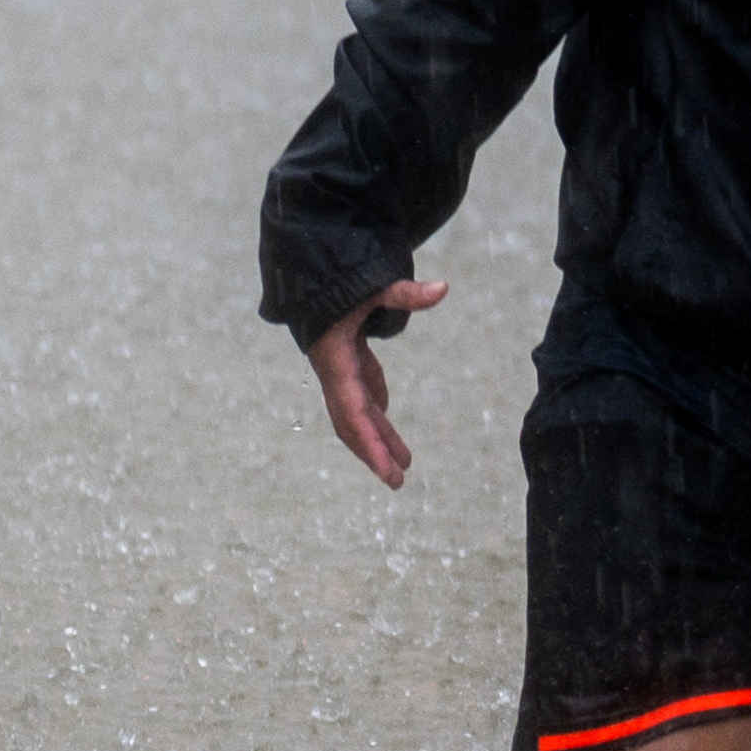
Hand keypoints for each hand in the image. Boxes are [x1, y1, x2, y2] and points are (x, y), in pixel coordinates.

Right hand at [304, 277, 447, 488]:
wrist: (307, 269)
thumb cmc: (337, 277)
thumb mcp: (371, 284)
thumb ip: (404, 291)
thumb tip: (443, 288)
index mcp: (335, 360)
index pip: (354, 412)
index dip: (371, 443)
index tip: (389, 471)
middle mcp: (333, 371)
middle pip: (353, 421)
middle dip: (374, 452)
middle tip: (398, 481)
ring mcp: (338, 367)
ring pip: (358, 410)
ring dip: (378, 435)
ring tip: (403, 463)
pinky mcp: (345, 359)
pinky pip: (360, 392)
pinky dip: (375, 411)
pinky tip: (388, 424)